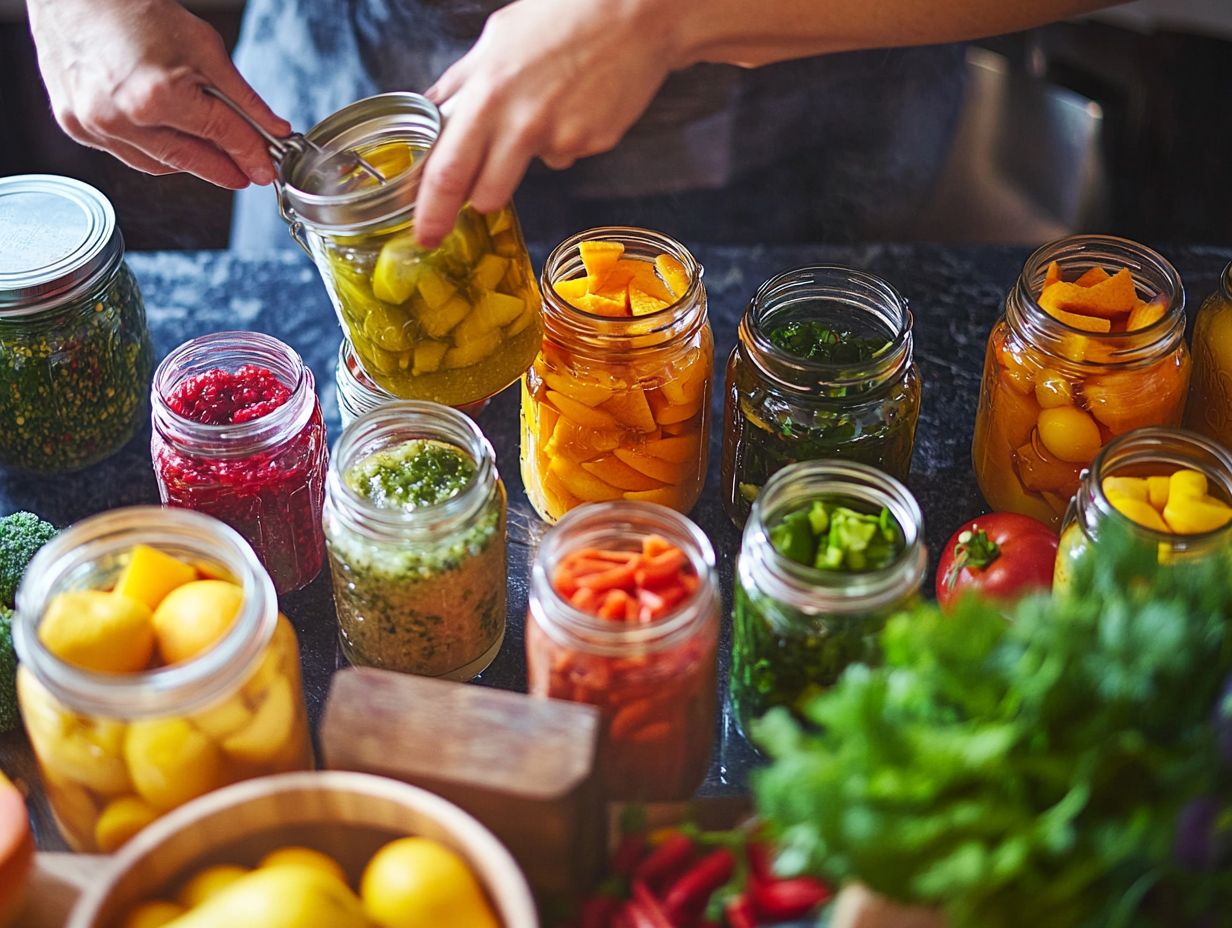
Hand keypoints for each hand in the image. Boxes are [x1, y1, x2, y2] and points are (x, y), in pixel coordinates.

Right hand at [28, 0, 289, 188]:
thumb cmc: (135, 10)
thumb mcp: (204, 48)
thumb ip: (243, 98)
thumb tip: (274, 130)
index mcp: (157, 96)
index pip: (222, 137)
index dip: (250, 155)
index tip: (264, 170)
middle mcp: (121, 118)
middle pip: (191, 159)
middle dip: (224, 168)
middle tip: (245, 171)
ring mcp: (94, 126)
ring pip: (160, 164)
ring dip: (191, 161)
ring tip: (210, 150)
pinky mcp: (76, 127)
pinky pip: (129, 155)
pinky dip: (155, 151)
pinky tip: (170, 136)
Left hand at [417, 0, 677, 246]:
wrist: (635, 13)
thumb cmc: (565, 14)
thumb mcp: (498, 38)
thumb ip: (463, 82)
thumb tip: (436, 110)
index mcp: (488, 95)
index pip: (447, 171)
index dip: (431, 210)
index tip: (425, 233)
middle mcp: (522, 123)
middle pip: (486, 195)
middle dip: (480, 196)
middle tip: (482, 182)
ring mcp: (562, 138)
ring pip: (531, 173)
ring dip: (526, 157)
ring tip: (544, 108)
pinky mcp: (594, 144)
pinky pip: (566, 154)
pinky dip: (565, 136)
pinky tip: (577, 101)